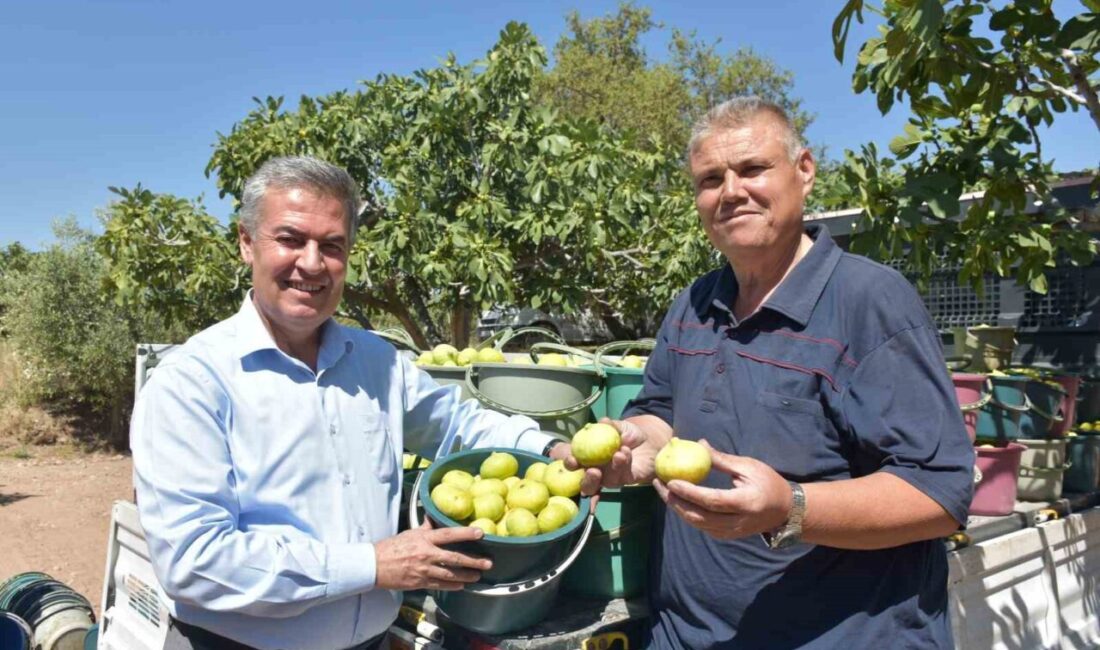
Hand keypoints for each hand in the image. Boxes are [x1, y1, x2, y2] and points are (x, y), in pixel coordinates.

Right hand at [374, 521, 490, 590]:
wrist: (374, 565)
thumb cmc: (391, 547)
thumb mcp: (410, 533)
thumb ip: (426, 527)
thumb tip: (434, 515)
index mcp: (424, 539)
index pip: (449, 534)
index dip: (466, 533)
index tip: (480, 533)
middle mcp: (426, 554)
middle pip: (454, 558)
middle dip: (473, 561)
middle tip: (488, 562)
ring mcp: (424, 570)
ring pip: (450, 575)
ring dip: (466, 576)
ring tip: (478, 576)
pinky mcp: (420, 582)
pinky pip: (440, 585)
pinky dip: (453, 586)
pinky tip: (461, 585)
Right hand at [562, 418, 656, 495]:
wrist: (650, 440)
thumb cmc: (628, 434)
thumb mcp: (619, 427)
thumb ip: (611, 425)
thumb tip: (603, 421)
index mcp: (589, 458)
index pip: (575, 464)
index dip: (570, 463)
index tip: (572, 459)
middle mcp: (598, 471)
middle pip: (587, 484)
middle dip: (587, 480)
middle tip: (593, 471)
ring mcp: (612, 477)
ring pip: (606, 482)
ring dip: (611, 469)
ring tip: (617, 454)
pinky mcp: (628, 479)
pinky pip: (624, 475)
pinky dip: (624, 464)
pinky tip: (625, 452)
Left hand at [653, 440, 792, 539]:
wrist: (786, 510)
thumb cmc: (768, 482)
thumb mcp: (748, 466)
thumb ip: (722, 459)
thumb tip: (698, 444)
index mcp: (745, 502)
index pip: (712, 500)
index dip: (690, 493)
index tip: (671, 481)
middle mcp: (738, 522)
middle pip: (700, 516)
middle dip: (676, 502)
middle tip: (660, 485)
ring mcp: (732, 532)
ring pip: (698, 524)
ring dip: (678, 509)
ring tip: (664, 491)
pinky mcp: (728, 536)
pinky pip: (703, 527)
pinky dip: (688, 515)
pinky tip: (679, 501)